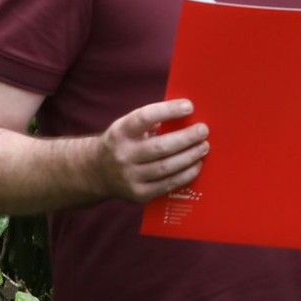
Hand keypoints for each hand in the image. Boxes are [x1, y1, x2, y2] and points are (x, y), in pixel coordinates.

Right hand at [92, 99, 208, 202]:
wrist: (97, 172)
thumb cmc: (123, 143)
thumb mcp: (127, 127)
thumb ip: (151, 121)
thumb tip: (187, 115)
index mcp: (120, 132)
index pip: (144, 118)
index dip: (168, 111)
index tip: (190, 106)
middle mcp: (123, 155)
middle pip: (160, 147)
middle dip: (187, 138)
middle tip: (204, 131)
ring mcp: (130, 176)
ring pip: (166, 167)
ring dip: (190, 156)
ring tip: (204, 147)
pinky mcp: (138, 194)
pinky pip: (168, 184)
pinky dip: (186, 174)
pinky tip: (197, 165)